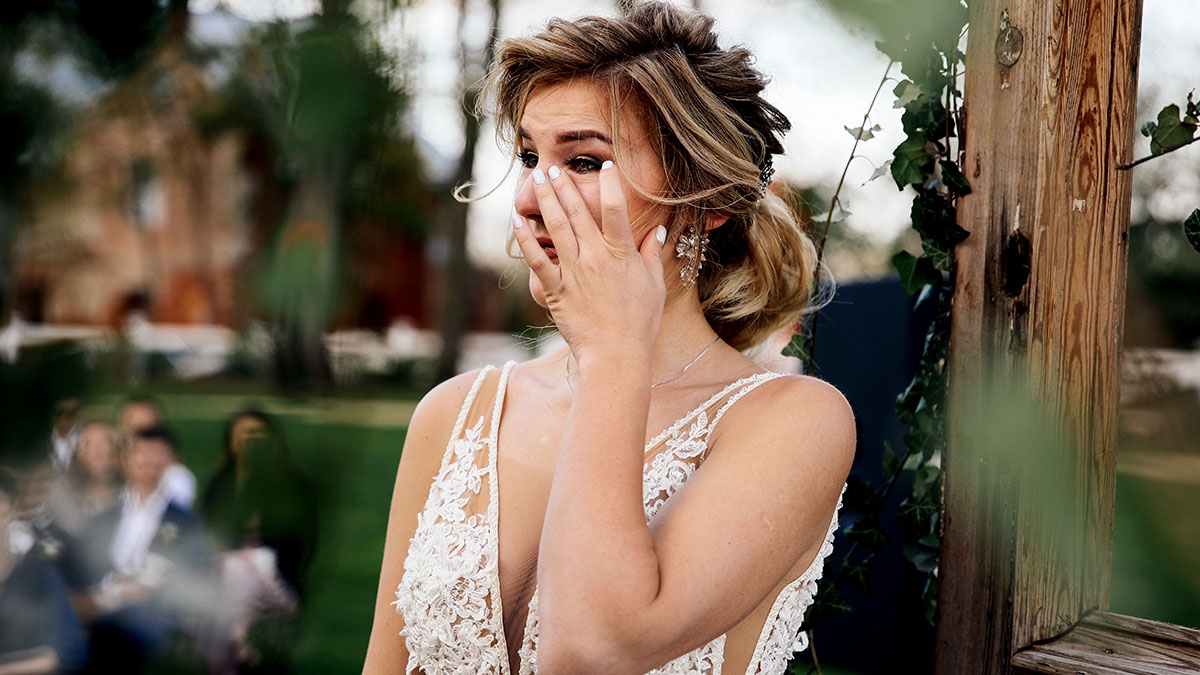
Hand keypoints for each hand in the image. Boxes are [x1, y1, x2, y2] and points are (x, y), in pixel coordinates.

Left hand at [512, 161, 667, 362]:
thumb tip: (658, 230)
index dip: (611, 183)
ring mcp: (573, 272)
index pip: (616, 209)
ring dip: (545, 200)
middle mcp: (595, 257)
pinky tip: (516, 221)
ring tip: (537, 179)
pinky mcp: (556, 288)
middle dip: (564, 185)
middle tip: (554, 168)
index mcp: (622, 254)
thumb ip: (652, 254)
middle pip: (577, 211)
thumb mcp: (654, 285)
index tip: (606, 165)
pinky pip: (536, 259)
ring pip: (556, 227)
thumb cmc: (640, 323)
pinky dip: (525, 239)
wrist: (615, 355)